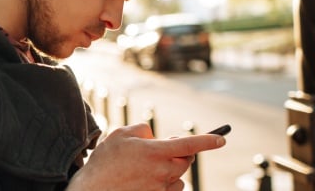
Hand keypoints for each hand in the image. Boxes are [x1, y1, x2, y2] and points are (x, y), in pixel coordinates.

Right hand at [66, 123, 225, 190]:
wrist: (94, 190)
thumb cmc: (105, 161)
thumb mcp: (119, 135)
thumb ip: (142, 129)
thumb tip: (154, 135)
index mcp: (154, 151)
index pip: (189, 144)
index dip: (208, 140)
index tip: (221, 139)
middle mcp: (161, 170)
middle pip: (185, 161)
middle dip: (180, 154)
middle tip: (164, 150)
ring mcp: (160, 188)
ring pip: (178, 177)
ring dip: (170, 170)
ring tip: (147, 169)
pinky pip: (171, 190)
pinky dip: (165, 183)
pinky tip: (147, 181)